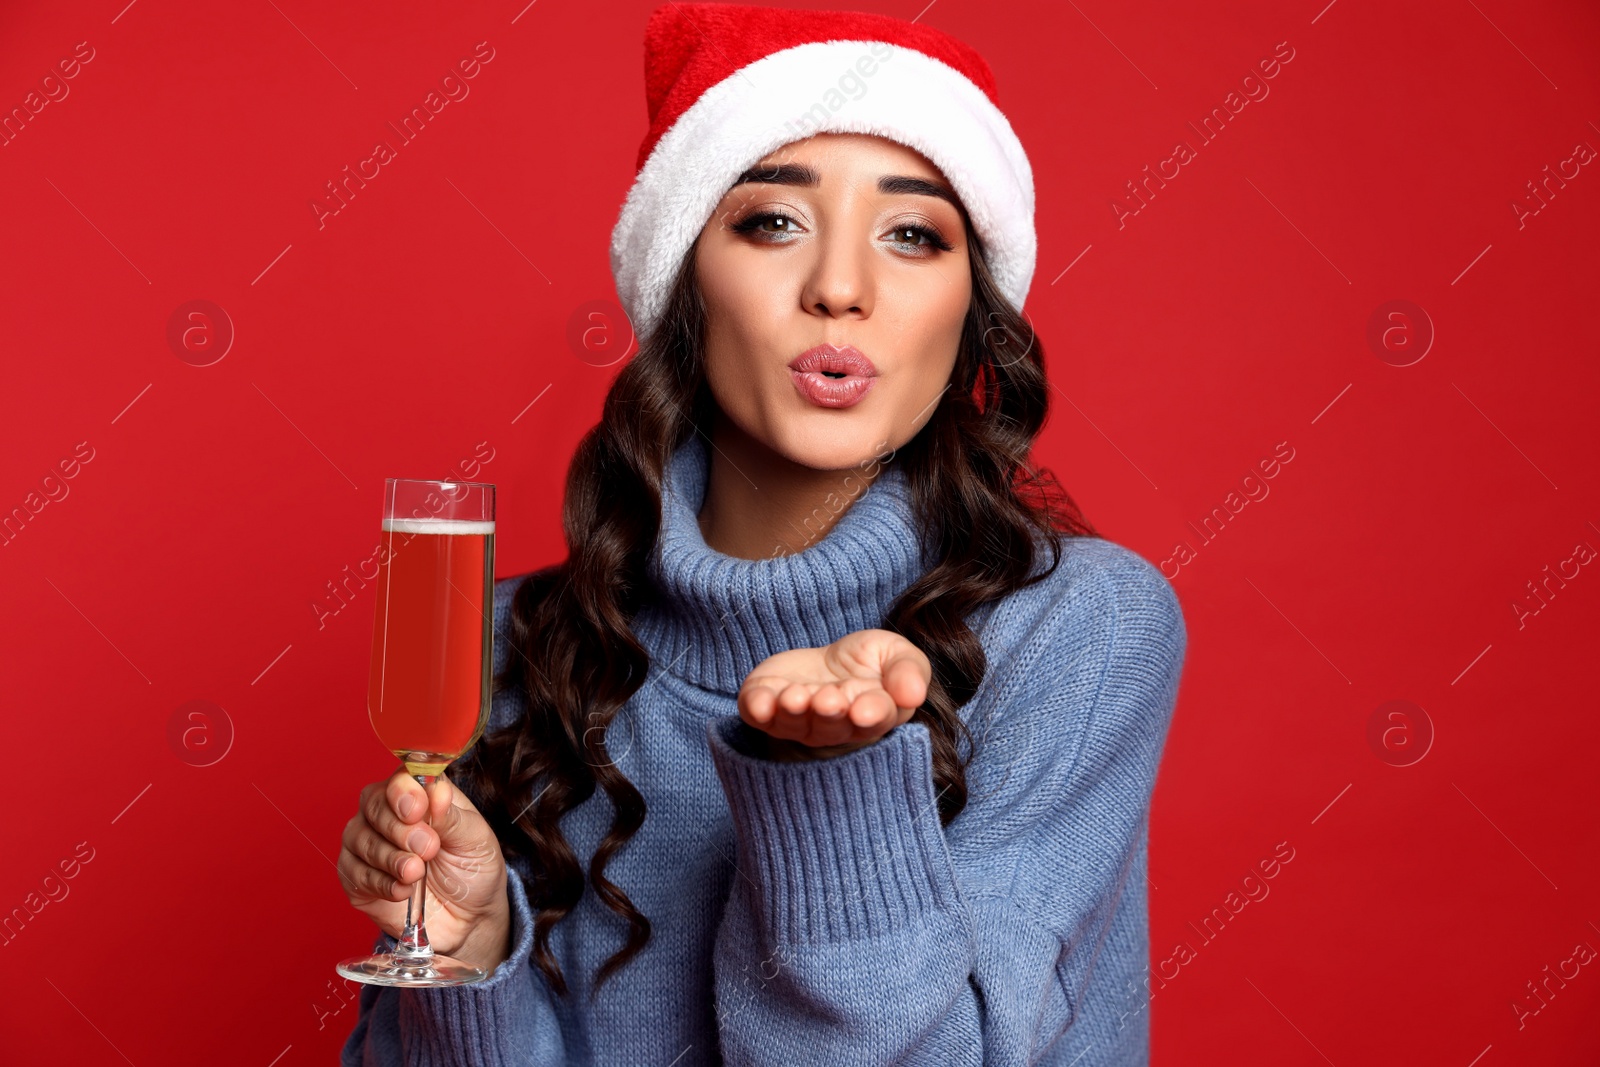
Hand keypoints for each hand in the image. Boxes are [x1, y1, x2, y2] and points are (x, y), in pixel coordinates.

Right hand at [338, 768, 511, 972]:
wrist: (467, 917)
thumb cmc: (471, 869)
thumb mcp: (475, 839)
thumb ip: (452, 815)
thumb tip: (436, 790)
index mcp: (419, 794)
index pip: (399, 779)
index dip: (404, 792)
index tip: (418, 811)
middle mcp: (386, 812)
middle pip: (374, 805)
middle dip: (400, 830)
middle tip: (428, 850)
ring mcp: (366, 843)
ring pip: (360, 838)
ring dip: (391, 858)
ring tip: (417, 873)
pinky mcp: (356, 877)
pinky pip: (354, 873)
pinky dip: (380, 883)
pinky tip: (404, 891)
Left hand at [738, 628, 930, 755]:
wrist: (828, 659)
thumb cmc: (869, 661)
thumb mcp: (897, 654)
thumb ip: (910, 671)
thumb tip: (913, 695)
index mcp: (872, 716)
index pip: (873, 720)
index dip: (868, 714)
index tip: (863, 710)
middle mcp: (833, 726)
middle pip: (830, 725)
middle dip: (828, 712)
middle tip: (829, 699)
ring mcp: (797, 721)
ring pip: (794, 723)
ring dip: (793, 712)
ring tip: (796, 697)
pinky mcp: (766, 708)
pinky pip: (758, 715)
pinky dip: (757, 709)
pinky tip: (761, 702)